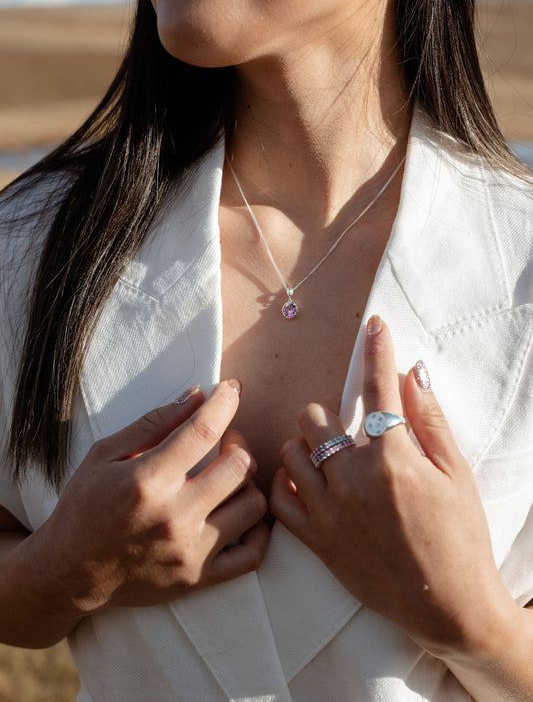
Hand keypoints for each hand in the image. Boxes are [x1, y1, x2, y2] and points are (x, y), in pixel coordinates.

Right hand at [32, 381, 268, 620]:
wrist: (68, 574)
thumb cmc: (84, 508)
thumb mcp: (105, 454)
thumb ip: (153, 423)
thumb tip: (196, 395)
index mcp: (147, 481)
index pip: (203, 431)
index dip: (225, 402)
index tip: (233, 389)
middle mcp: (173, 517)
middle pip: (239, 466)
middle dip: (238, 441)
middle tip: (224, 439)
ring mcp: (190, 552)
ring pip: (253, 505)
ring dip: (248, 482)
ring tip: (229, 475)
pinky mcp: (198, 579)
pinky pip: (253, 553)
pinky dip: (259, 530)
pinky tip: (241, 511)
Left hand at [271, 316, 516, 658]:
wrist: (448, 605)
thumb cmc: (461, 537)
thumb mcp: (456, 474)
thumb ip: (429, 420)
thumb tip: (413, 372)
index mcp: (392, 459)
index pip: (379, 389)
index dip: (376, 351)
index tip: (373, 326)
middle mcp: (353, 480)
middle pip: (313, 417)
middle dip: (329, 414)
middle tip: (347, 429)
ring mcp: (330, 512)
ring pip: (289, 452)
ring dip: (305, 446)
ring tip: (326, 456)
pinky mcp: (317, 540)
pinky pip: (280, 498)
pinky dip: (287, 483)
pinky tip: (306, 481)